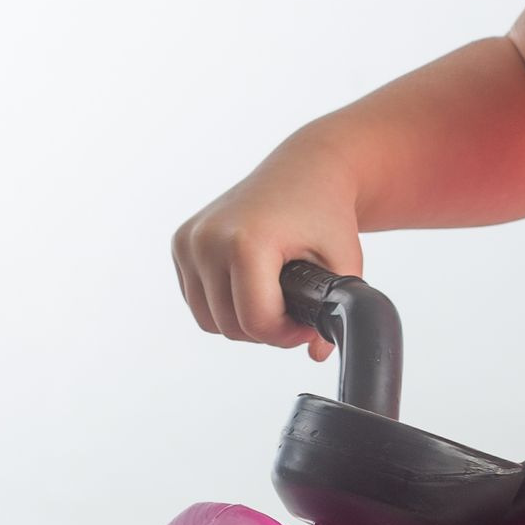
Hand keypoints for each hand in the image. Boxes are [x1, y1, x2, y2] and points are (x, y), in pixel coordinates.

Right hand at [173, 131, 362, 354]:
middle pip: (230, 326)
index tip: (307, 322)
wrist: (305, 169)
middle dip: (267, 329)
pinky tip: (251, 284)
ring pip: (208, 320)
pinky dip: (222, 304)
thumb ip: (337, 312)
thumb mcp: (345, 262)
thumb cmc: (326, 212)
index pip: (256, 322)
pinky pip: (196, 300)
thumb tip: (317, 354)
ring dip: (242, 320)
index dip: (287, 334)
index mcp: (245, 241)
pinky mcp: (180, 242)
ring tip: (275, 300)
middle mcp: (208, 239)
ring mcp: (189, 240)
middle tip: (295, 311)